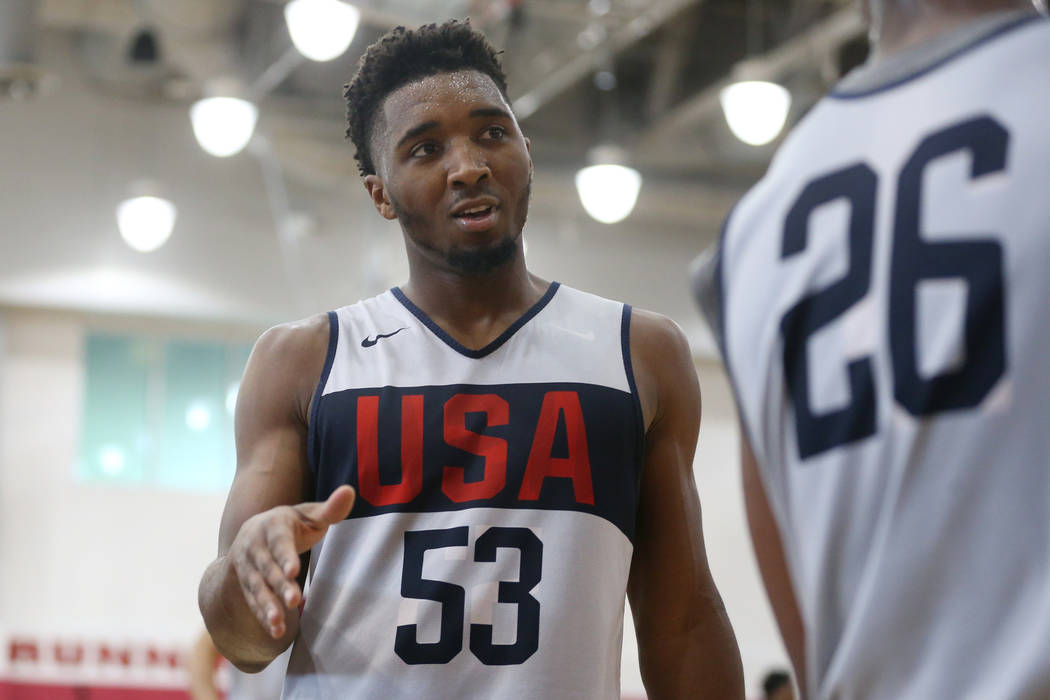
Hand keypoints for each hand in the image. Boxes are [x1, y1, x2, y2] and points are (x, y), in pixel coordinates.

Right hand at [228, 485, 355, 638]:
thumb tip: (350, 490)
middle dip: (280, 586)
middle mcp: (254, 545)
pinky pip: (253, 600)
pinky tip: (276, 630)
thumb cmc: (293, 524)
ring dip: (266, 606)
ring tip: (278, 623)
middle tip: (295, 601)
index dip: (285, 557)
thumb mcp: (310, 514)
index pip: (279, 543)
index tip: (294, 572)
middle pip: (267, 568)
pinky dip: (262, 615)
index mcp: (272, 525)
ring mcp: (247, 566)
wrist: (253, 531)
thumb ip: (330, 509)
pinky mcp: (245, 583)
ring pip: (256, 587)